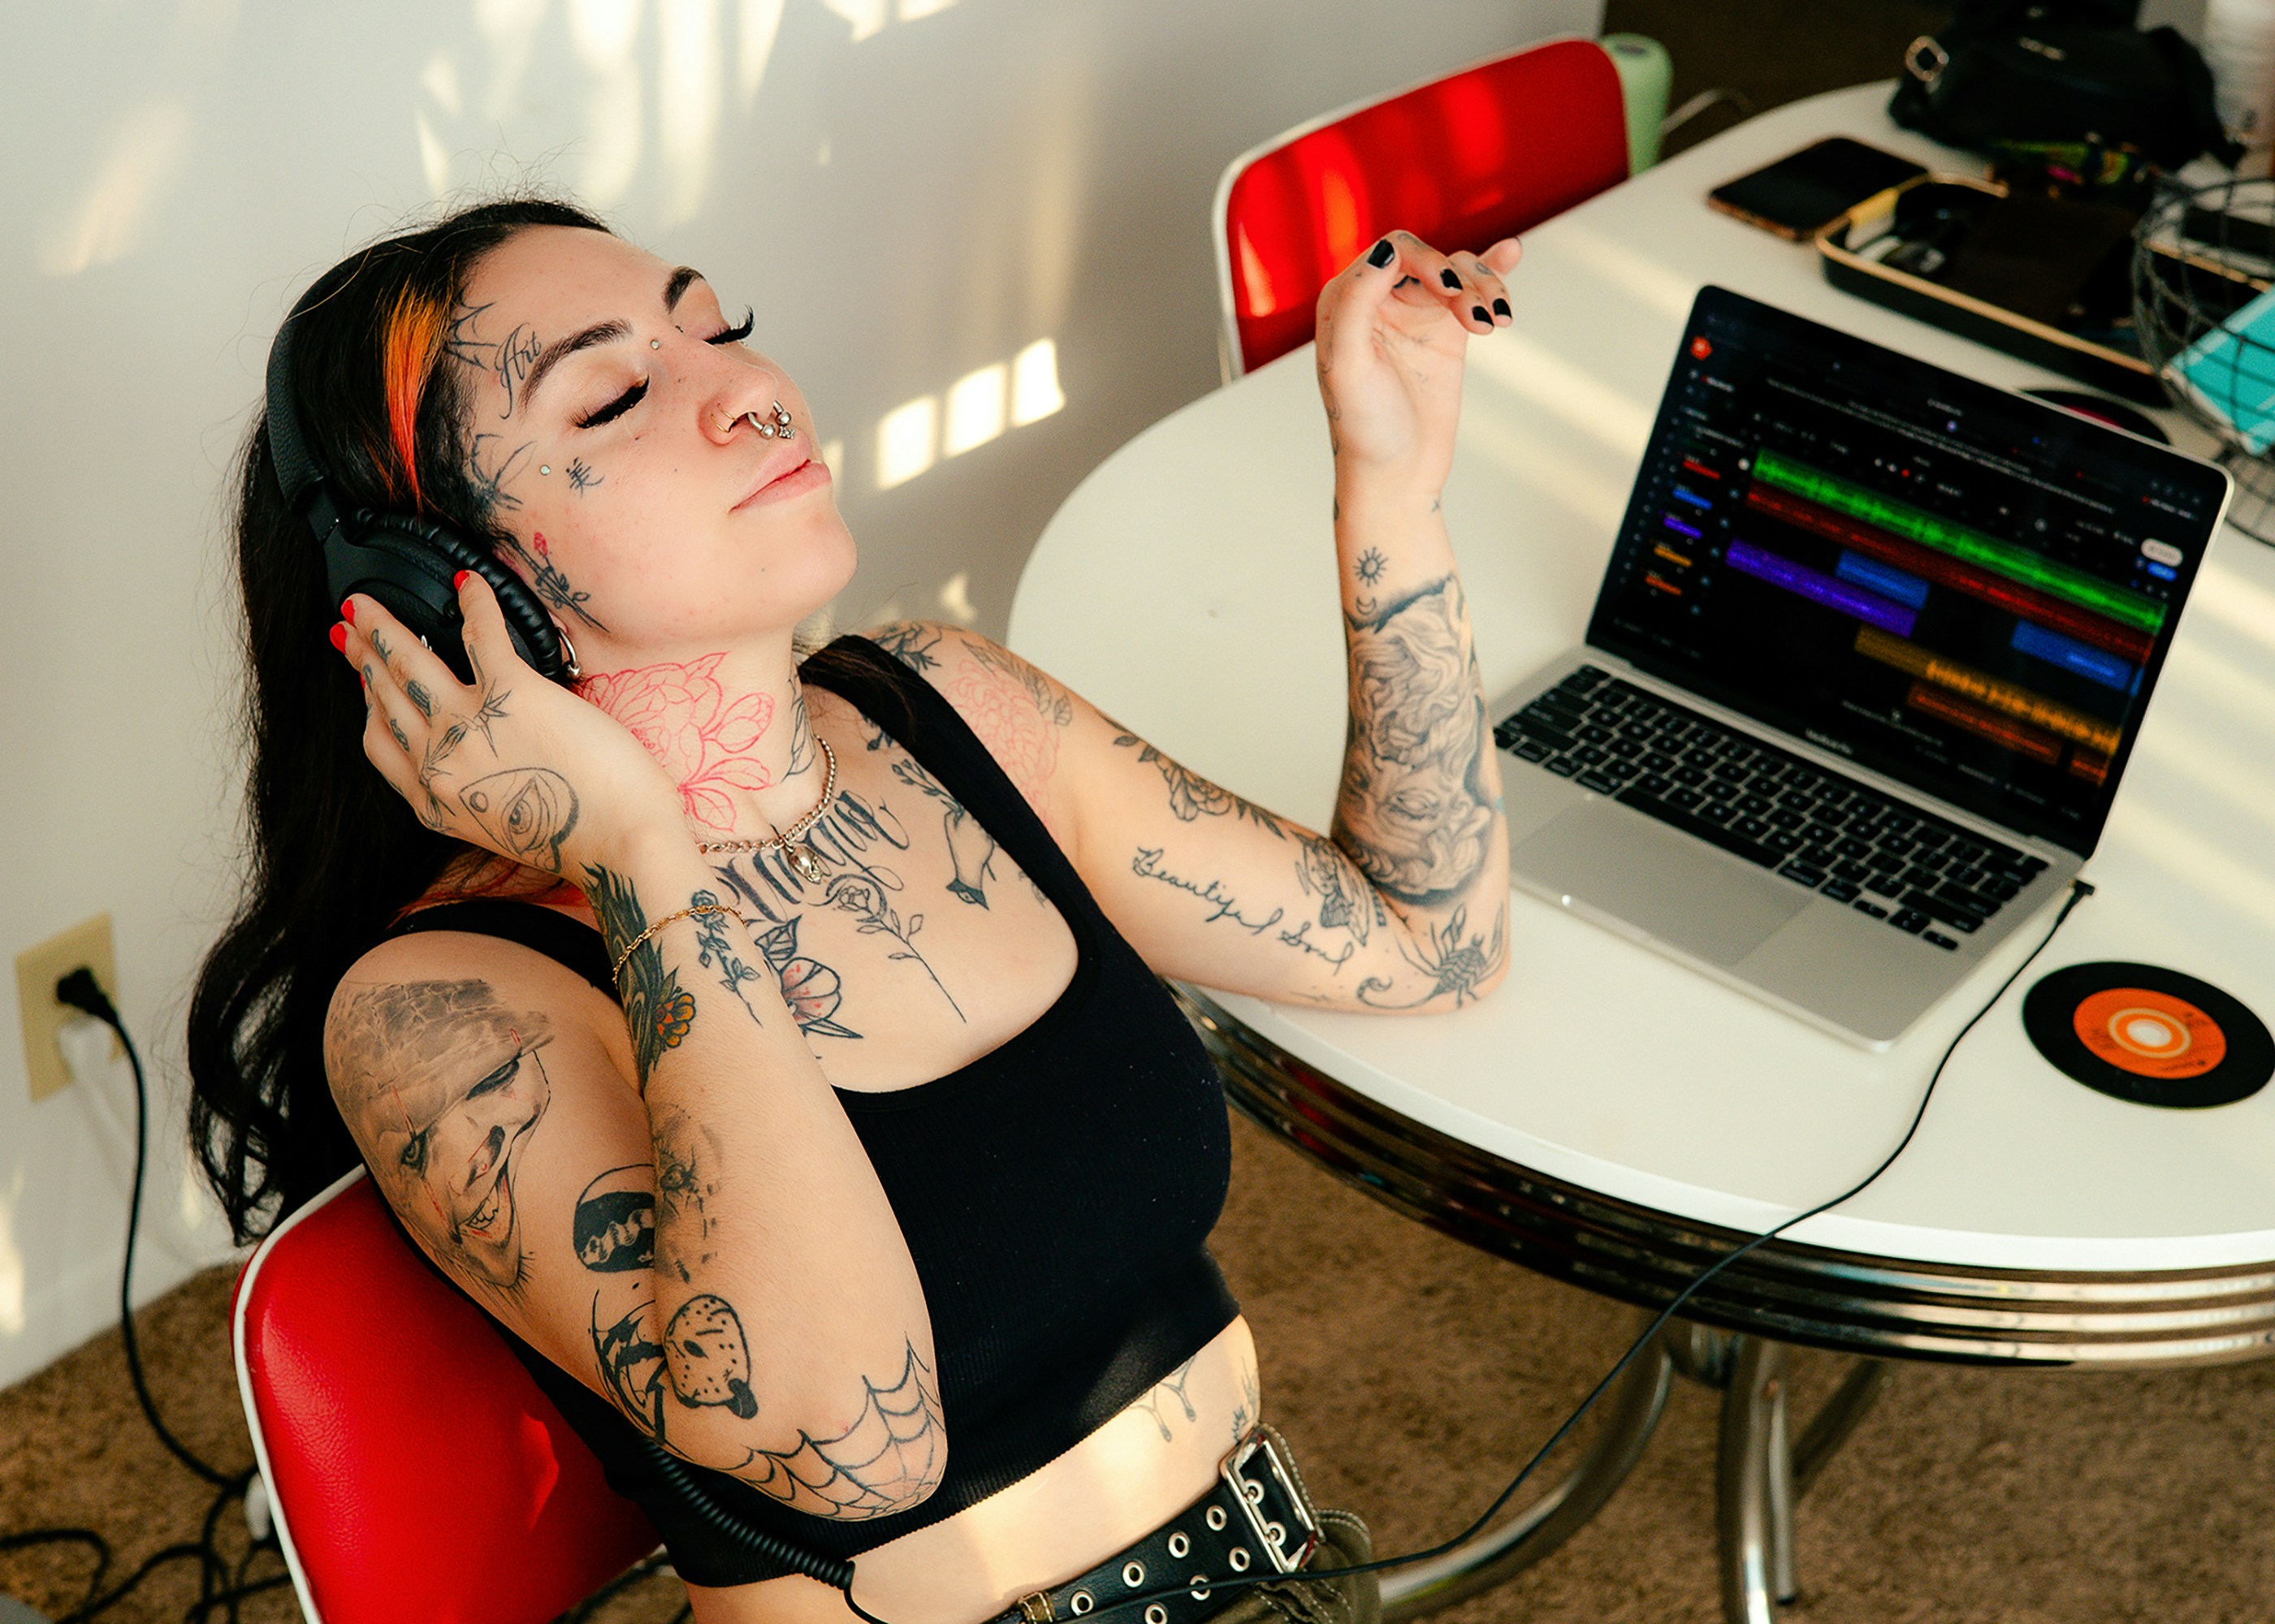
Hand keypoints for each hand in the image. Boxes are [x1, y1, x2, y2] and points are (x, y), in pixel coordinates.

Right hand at [335, 574, 684, 875]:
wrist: (623, 843)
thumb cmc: (583, 839)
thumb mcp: (501, 826)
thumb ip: (474, 793)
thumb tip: (478, 754)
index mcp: (435, 801)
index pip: (380, 742)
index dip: (367, 703)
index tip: (363, 678)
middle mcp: (440, 764)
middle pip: (386, 697)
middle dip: (362, 655)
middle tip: (349, 625)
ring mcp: (470, 727)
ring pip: (410, 664)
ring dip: (384, 628)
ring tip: (368, 604)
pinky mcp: (516, 695)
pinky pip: (481, 635)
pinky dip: (474, 603)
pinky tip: (468, 583)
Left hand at [1315, 230, 1520, 495]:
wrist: (1398, 477)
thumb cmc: (1364, 428)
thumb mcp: (1349, 367)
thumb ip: (1356, 303)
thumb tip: (1386, 251)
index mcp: (1344, 302)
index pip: (1392, 252)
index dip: (1427, 260)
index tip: (1452, 292)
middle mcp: (1377, 300)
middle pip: (1430, 258)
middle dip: (1460, 280)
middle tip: (1476, 323)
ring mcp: (1414, 314)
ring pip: (1457, 272)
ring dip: (1484, 287)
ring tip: (1496, 325)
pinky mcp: (1445, 332)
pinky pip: (1471, 291)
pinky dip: (1493, 275)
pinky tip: (1512, 254)